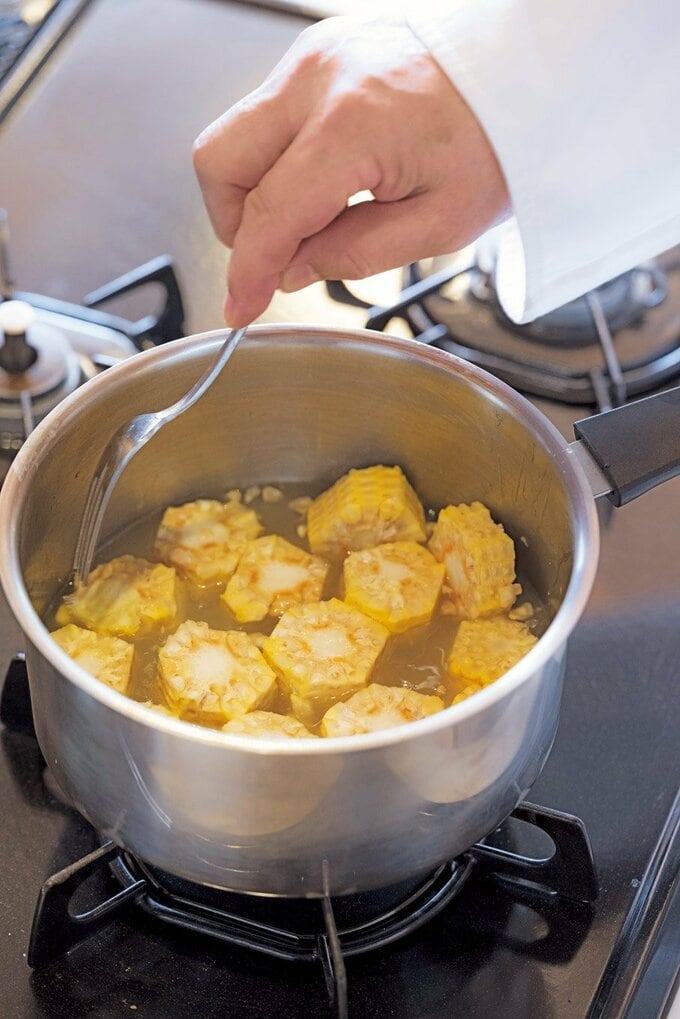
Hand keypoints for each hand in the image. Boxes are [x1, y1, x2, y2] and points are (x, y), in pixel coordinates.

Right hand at [193, 17, 509, 326]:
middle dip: (235, 223)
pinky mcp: (316, 52)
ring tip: (315, 216)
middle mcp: (318, 78)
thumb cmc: (498, 139)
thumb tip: (292, 271)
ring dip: (256, 190)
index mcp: (352, 126)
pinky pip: (267, 115)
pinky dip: (280, 158)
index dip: (247, 271)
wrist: (525, 70)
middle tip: (278, 255)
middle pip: (220, 161)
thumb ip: (355, 254)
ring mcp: (312, 57)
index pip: (268, 213)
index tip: (240, 306)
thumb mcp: (440, 225)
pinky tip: (326, 178)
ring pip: (236, 135)